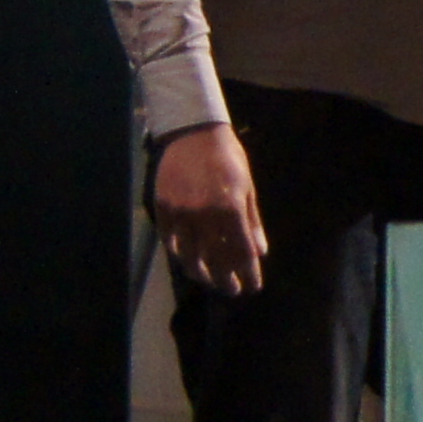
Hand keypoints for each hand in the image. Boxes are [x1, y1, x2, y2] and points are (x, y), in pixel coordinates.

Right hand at [153, 122, 267, 297]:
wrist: (193, 131)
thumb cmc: (228, 158)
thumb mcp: (247, 188)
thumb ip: (252, 223)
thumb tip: (260, 253)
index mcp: (230, 209)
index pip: (241, 252)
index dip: (248, 273)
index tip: (252, 286)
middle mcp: (204, 215)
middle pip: (215, 259)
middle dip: (225, 279)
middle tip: (231, 290)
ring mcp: (180, 212)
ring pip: (188, 255)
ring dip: (200, 272)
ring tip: (208, 279)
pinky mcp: (162, 207)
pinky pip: (169, 240)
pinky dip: (178, 253)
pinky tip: (186, 260)